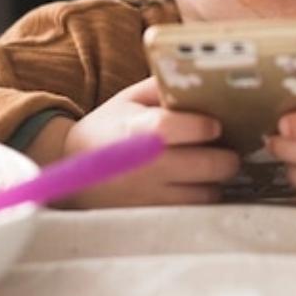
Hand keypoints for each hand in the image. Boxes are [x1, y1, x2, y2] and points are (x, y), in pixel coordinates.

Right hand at [57, 77, 239, 207]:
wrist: (70, 167)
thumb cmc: (109, 127)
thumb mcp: (130, 98)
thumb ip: (165, 86)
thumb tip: (205, 78)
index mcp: (136, 130)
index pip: (171, 128)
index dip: (200, 126)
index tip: (215, 125)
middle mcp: (143, 167)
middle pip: (206, 166)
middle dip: (226, 156)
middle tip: (225, 149)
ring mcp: (148, 197)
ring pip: (207, 194)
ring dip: (215, 181)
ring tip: (209, 168)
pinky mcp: (151, 218)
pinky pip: (193, 212)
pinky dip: (201, 199)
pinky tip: (195, 185)